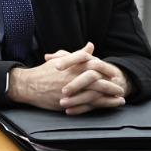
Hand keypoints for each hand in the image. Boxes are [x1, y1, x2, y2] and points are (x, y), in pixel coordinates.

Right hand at [9, 42, 126, 113]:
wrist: (29, 86)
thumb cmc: (44, 72)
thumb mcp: (61, 59)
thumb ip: (77, 54)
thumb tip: (90, 46)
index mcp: (72, 65)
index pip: (94, 64)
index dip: (106, 68)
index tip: (114, 72)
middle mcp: (74, 75)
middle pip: (99, 78)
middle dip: (112, 82)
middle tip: (120, 85)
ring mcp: (73, 88)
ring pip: (97, 91)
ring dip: (111, 94)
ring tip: (121, 96)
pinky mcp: (71, 100)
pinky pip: (91, 103)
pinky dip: (104, 104)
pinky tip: (112, 104)